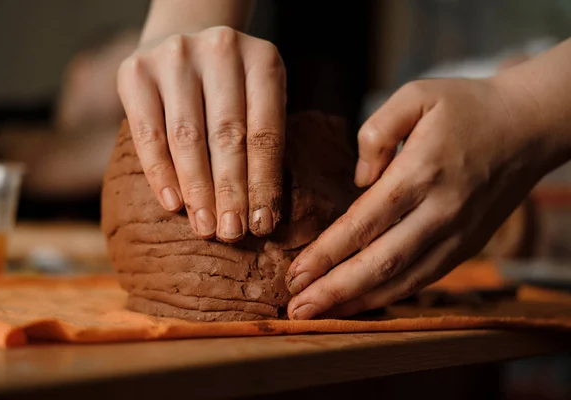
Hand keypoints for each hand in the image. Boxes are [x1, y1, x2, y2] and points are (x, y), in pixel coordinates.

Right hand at [117, 26, 285, 241]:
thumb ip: (260, 140)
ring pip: (187, 137)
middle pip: (228, 135)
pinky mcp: (137, 70)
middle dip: (231, 191)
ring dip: (197, 189)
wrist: (182, 43)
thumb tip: (261, 213)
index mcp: (262, 60)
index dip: (264, 182)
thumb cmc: (229, 88)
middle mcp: (221, 50)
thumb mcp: (257, 101)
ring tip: (205, 226)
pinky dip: (160, 172)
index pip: (266, 132)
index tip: (263, 224)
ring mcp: (175, 55)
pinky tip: (173, 203)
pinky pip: (148, 132)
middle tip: (232, 233)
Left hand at [284, 76, 553, 319]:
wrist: (527, 126)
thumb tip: (359, 180)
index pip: (364, 222)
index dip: (327, 253)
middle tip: (298, 310)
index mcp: (422, 171)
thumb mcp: (416, 94)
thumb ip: (376, 131)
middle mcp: (441, 210)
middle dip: (335, 290)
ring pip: (405, 278)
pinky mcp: (468, 244)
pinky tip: (364, 302)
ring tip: (321, 316)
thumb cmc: (465, 106)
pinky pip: (426, 278)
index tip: (296, 273)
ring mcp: (459, 233)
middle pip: (381, 261)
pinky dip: (392, 295)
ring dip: (360, 301)